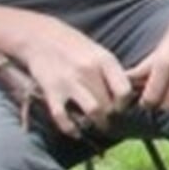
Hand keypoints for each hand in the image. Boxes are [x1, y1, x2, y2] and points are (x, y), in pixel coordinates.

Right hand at [13, 18, 133, 134]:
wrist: (39, 37)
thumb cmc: (74, 46)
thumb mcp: (99, 52)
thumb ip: (112, 72)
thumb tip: (129, 95)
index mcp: (105, 60)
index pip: (125, 90)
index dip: (125, 103)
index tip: (121, 107)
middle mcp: (89, 71)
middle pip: (110, 103)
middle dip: (112, 116)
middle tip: (110, 121)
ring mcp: (69, 81)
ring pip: (93, 111)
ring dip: (97, 123)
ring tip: (97, 126)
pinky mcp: (51, 90)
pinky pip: (63, 117)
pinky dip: (71, 128)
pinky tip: (76, 132)